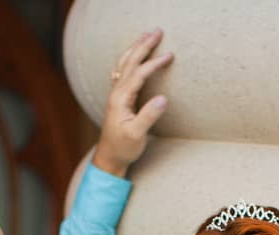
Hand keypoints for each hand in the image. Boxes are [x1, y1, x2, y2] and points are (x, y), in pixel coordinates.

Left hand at [91, 29, 172, 177]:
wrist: (109, 158)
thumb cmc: (123, 148)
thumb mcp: (136, 135)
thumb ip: (148, 116)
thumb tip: (163, 98)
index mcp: (120, 100)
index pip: (138, 75)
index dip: (153, 64)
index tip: (169, 56)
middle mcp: (116, 93)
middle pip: (129, 62)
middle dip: (143, 46)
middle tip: (157, 31)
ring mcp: (116, 94)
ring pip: (125, 64)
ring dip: (136, 48)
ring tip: (147, 36)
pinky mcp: (119, 98)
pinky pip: (123, 71)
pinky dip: (130, 59)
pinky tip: (133, 56)